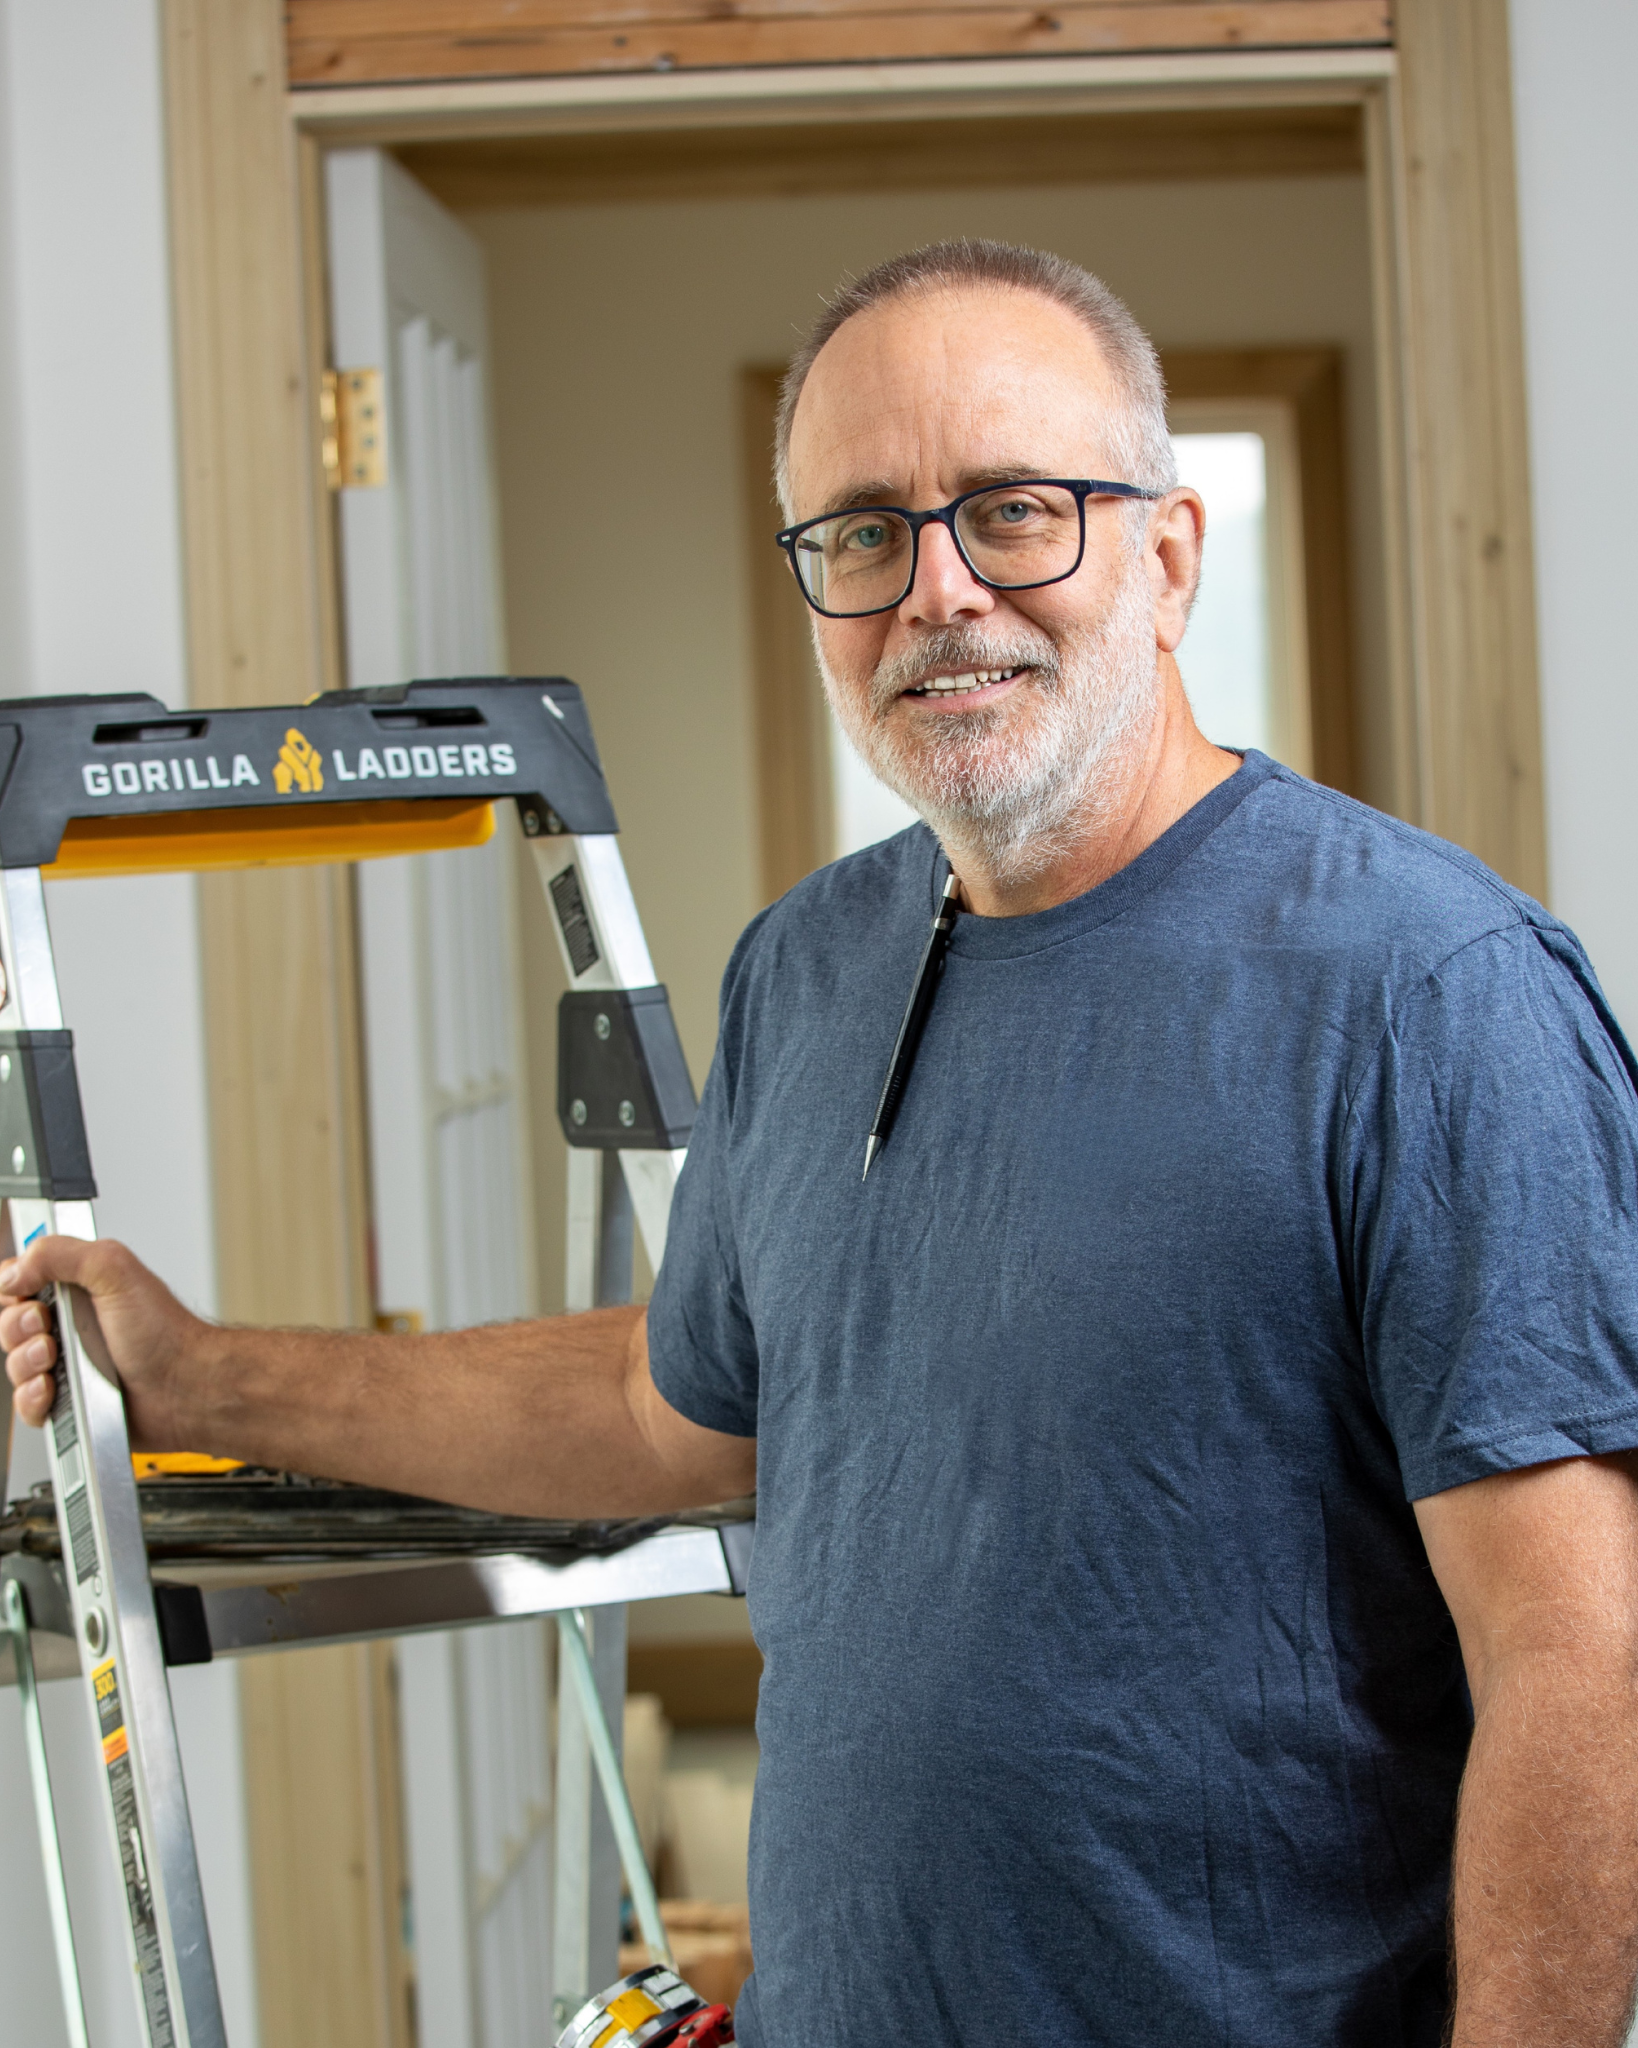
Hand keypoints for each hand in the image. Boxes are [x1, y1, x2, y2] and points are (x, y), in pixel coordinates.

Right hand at [0, 1236, 207, 1448]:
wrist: (184, 1386)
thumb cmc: (165, 1333)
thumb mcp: (114, 1271)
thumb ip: (60, 1254)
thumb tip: (13, 1272)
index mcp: (78, 1289)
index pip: (19, 1283)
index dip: (13, 1288)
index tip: (28, 1294)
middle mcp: (69, 1325)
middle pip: (9, 1325)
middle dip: (19, 1327)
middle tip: (48, 1328)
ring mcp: (66, 1365)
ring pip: (14, 1365)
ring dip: (28, 1362)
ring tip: (57, 1359)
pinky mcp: (66, 1402)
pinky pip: (26, 1405)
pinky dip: (33, 1398)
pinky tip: (54, 1390)